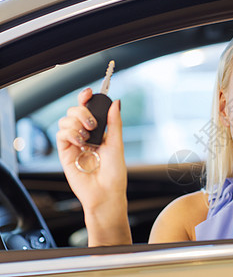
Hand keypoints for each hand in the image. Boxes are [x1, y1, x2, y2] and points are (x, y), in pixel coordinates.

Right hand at [56, 88, 130, 245]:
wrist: (106, 193)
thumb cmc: (114, 173)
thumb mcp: (117, 144)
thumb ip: (114, 123)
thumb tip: (116, 102)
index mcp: (99, 132)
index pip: (89, 110)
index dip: (86, 98)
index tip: (89, 93)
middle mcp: (85, 136)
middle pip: (74, 111)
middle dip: (82, 110)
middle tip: (92, 123)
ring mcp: (74, 144)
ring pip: (65, 120)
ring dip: (76, 123)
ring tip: (87, 136)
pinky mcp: (65, 153)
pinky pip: (60, 134)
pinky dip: (70, 133)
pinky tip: (80, 141)